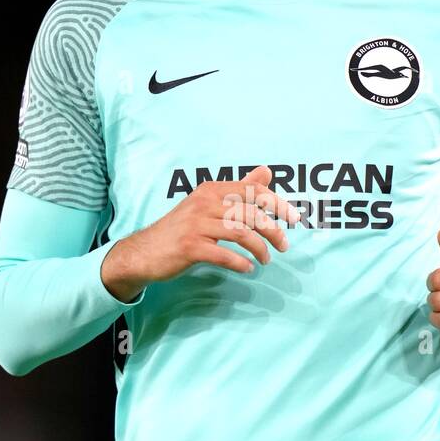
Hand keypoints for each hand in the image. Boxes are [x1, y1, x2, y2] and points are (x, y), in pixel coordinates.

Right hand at [101, 165, 299, 298]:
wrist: (144, 252)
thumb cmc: (182, 228)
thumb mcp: (209, 204)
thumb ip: (239, 189)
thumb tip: (267, 172)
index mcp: (212, 190)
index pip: (253, 191)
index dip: (278, 203)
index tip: (295, 218)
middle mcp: (204, 203)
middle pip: (250, 213)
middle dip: (273, 231)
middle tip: (283, 246)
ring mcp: (195, 225)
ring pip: (240, 233)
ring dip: (259, 249)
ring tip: (265, 259)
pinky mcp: (189, 247)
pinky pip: (223, 254)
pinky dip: (240, 262)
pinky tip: (247, 268)